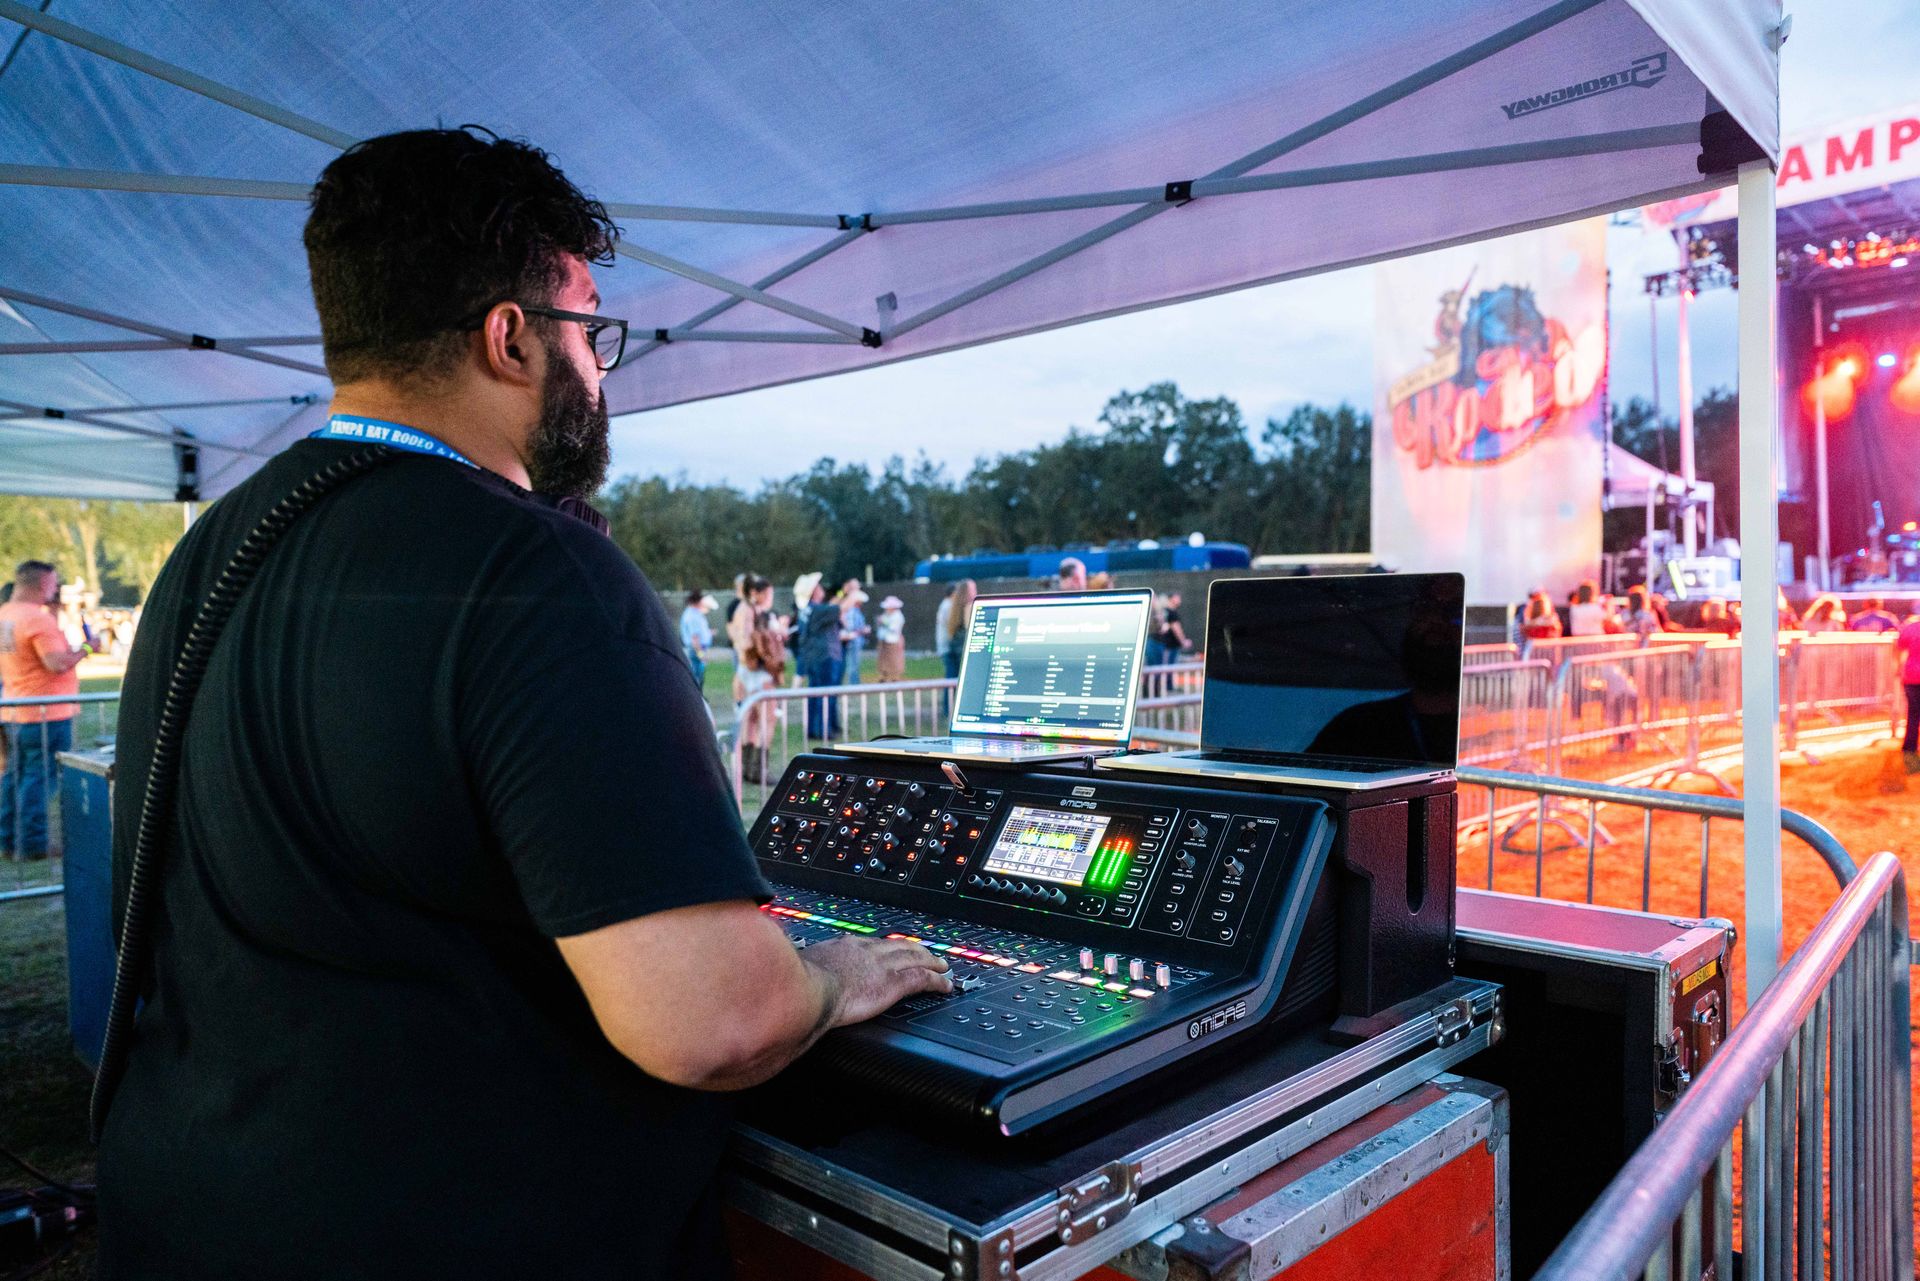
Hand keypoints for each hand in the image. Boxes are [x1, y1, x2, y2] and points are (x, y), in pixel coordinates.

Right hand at [804, 936, 950, 1026]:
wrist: (805, 991)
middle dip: (914, 949)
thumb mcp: (801, 970)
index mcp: (844, 947)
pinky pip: (921, 980)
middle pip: (898, 946)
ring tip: (942, 965)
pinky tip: (945, 984)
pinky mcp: (892, 984)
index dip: (885, 946)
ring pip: (915, 958)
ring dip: (931, 961)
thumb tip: (795, 980)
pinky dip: (936, 981)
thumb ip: (806, 971)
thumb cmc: (797, 985)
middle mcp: (866, 951)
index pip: (870, 943)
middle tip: (926, 952)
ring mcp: (881, 966)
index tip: (890, 948)